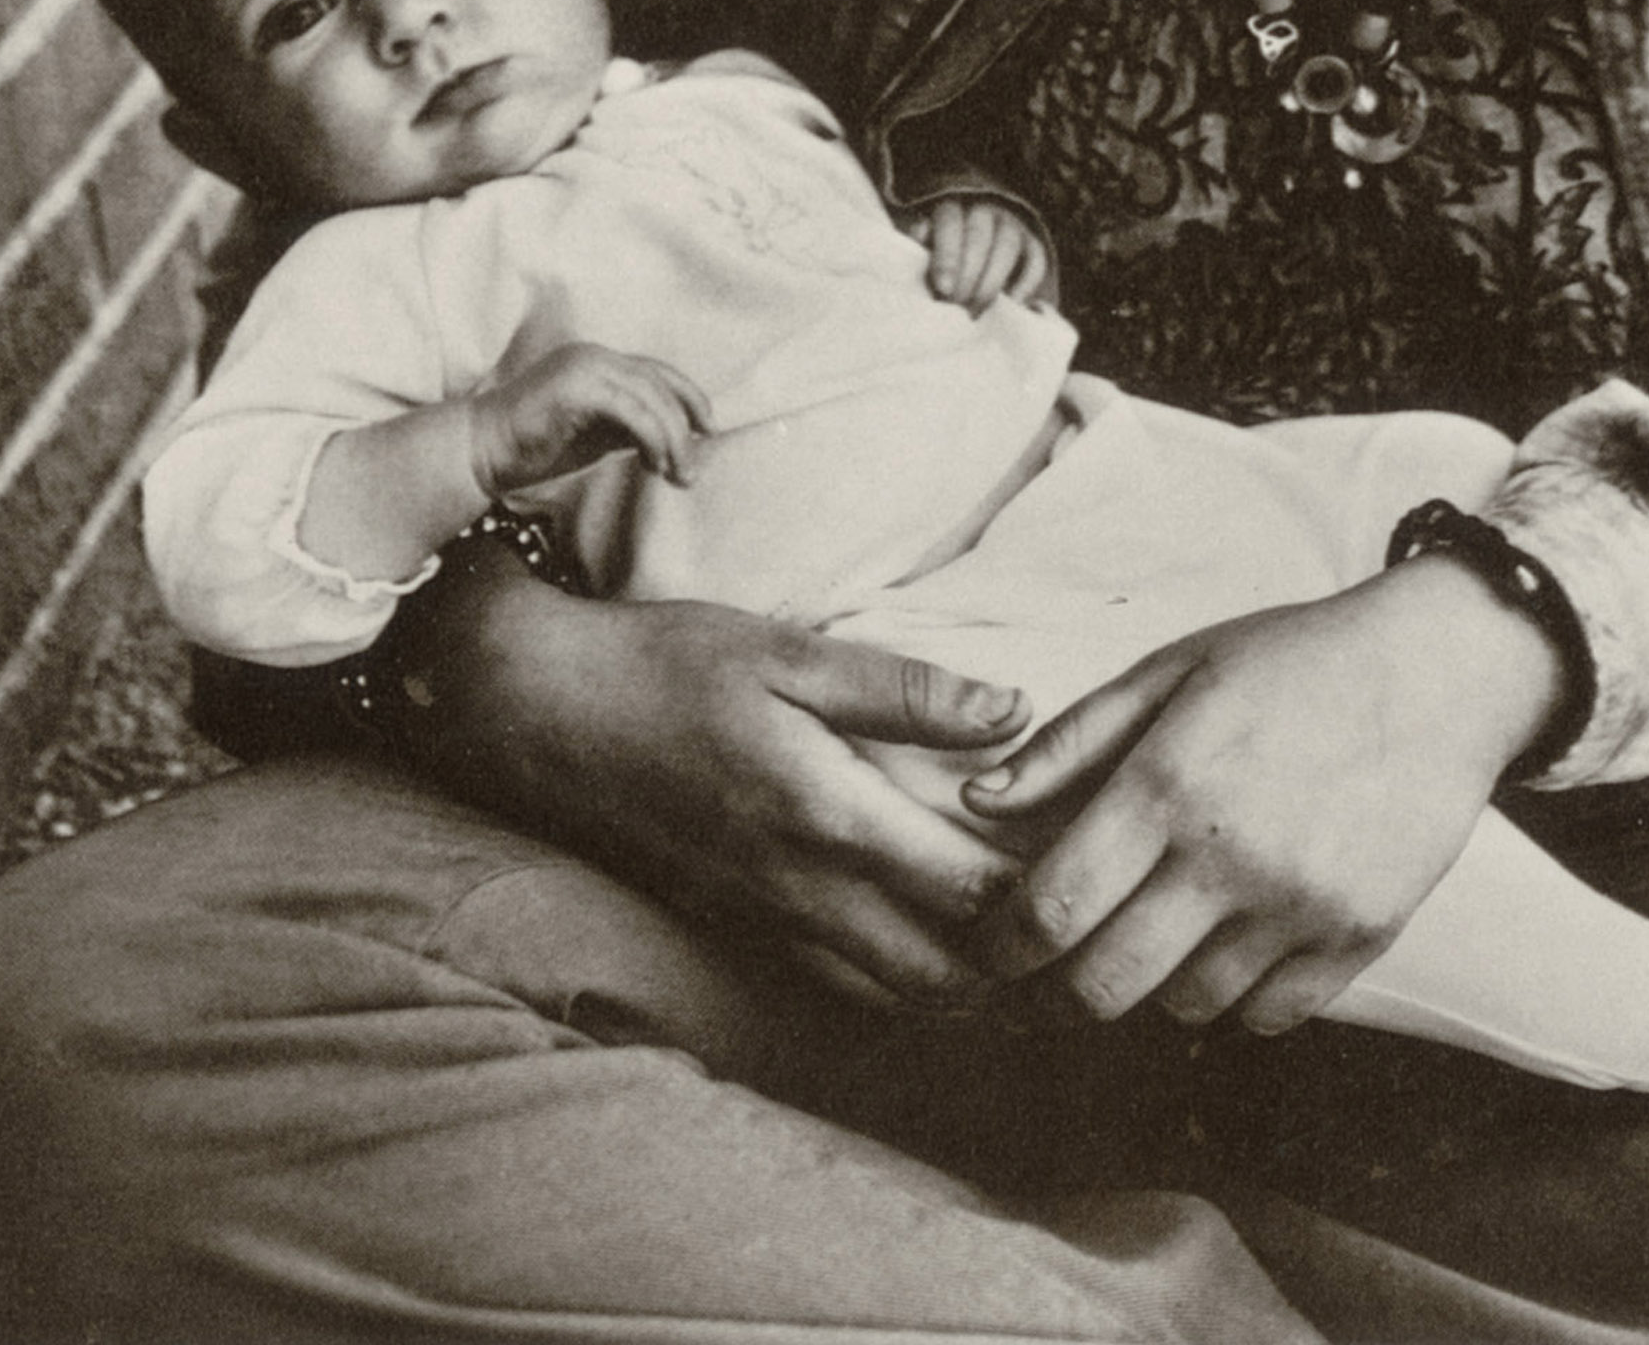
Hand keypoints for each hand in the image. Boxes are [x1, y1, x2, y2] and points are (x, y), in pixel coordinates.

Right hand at [388, 550, 1033, 1006]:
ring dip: (977, 994)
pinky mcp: (743, 925)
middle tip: (1097, 938)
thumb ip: (906, 690)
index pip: (971, 892)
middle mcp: (806, 892)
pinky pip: (845, 985)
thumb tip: (1015, 711)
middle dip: (1029, 973)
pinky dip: (911, 988)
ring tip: (1048, 965)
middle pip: (949, 975)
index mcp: (830, 818)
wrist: (542, 713)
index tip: (1107, 864)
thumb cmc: (669, 666)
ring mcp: (769, 921)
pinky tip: (948, 961)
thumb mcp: (792, 653)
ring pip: (898, 996)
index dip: (1048, 892)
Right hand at [465, 341, 711, 495]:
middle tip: (692, 469)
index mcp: (600, 362)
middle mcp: (595, 356)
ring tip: (678, 474)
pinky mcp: (576, 387)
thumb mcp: (595, 434)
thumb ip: (630, 427)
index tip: (709, 430)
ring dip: (673, 439)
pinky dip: (651, 438)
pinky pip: (631, 412)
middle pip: (660, 384)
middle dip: (685, 426)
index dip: (689, 398)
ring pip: (650, 398)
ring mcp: (585, 367)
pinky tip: (653, 465)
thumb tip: (676, 439)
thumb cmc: (535, 447)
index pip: (658, 373)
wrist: (479, 452)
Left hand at [902, 192, 1055, 310]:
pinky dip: (1025, 284)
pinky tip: (1010, 306)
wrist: (969, 260)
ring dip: (992, 281)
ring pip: (1008, 244)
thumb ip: (920, 258)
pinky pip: (1036, 260)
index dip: (947, 257)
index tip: (943, 290)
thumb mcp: (922, 256)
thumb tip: (921, 266)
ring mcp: (1011, 224)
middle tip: (958, 306)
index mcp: (949, 209)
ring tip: (976, 311)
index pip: (949, 223)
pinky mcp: (1032, 244)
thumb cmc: (937, 262)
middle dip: (969, 275)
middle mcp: (982, 210)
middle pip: (979, 236)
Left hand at [961, 559, 1564, 1036]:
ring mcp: (1301, 907)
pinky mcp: (1359, 940)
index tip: (993, 948)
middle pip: (1105, 984)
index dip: (1003, 946)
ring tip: (1153, 937)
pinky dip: (1231, 999)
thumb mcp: (1174, 670)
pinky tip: (1226, 946)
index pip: (1053, 908)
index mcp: (1172, 780)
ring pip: (1183, 1007)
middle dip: (1055, 994)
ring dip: (1151, 987)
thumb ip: (1071, 741)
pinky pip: (1264, 1017)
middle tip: (1046, 979)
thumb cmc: (1294, 661)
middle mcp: (1232, 855)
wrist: (1439, 672)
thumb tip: (980, 803)